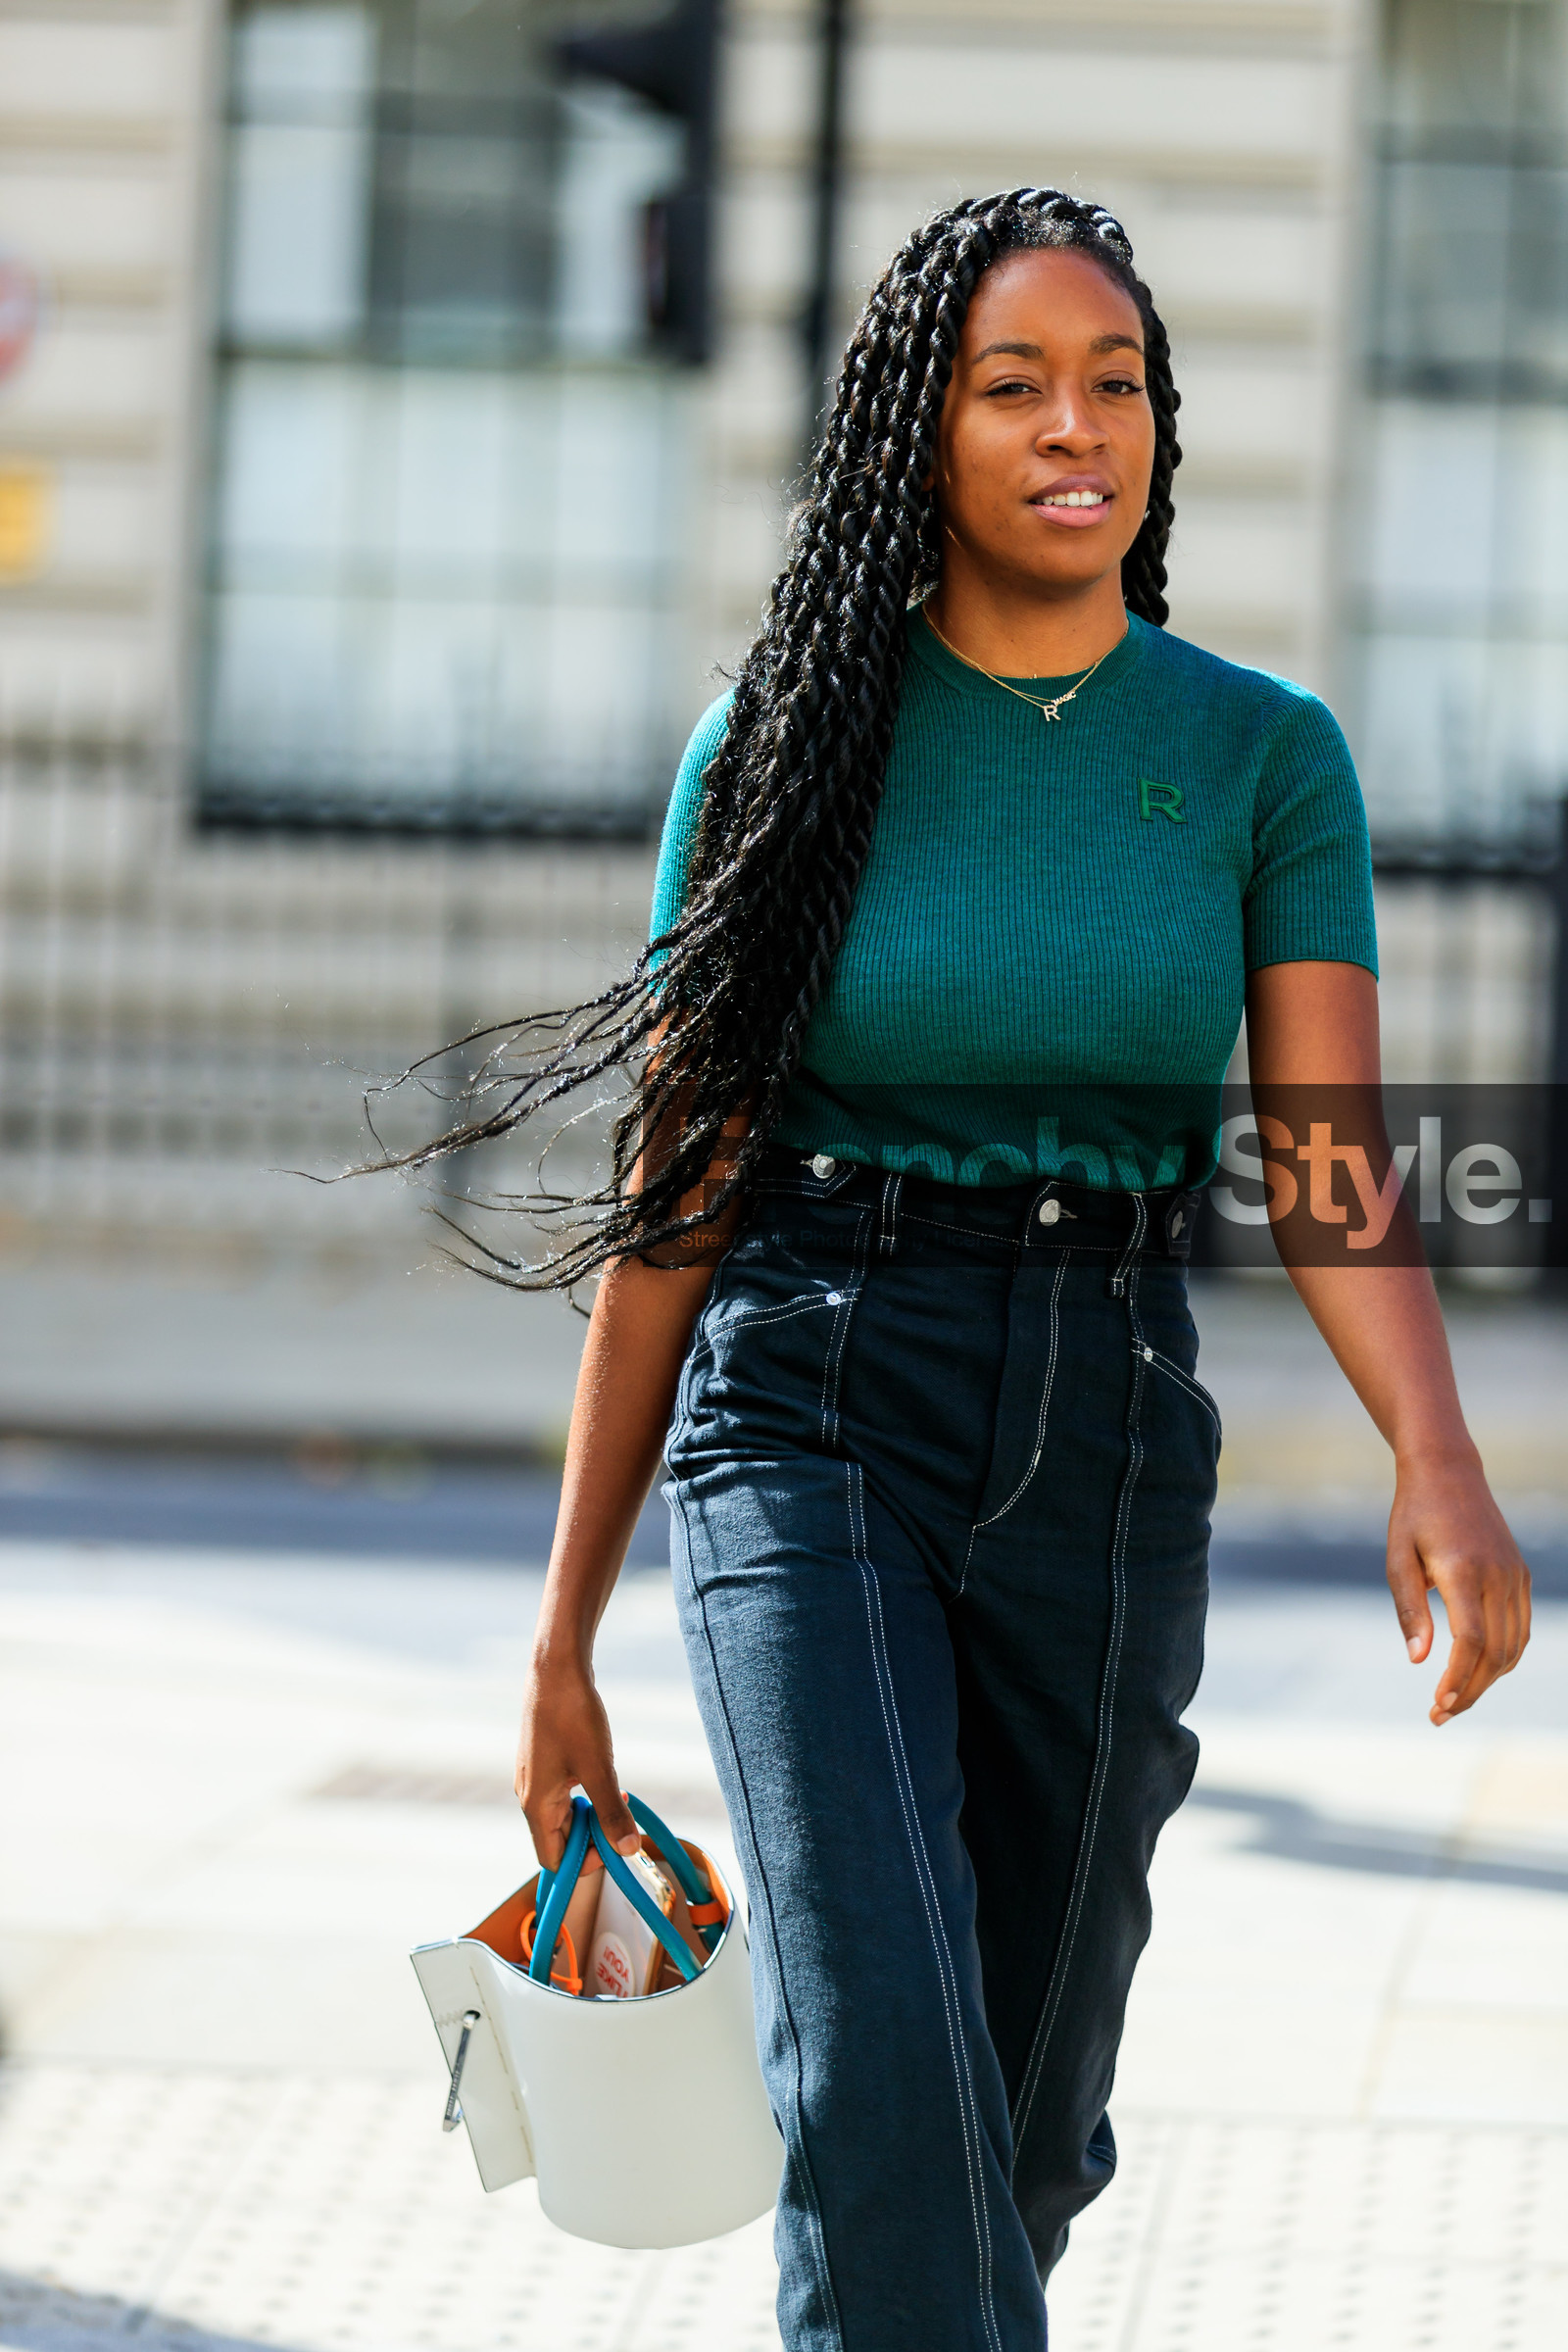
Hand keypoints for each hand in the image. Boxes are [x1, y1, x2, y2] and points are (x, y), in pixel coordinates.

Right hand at [515, 1649, 641, 1868]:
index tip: (614, 1842)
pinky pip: (562, 1794)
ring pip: (563, 1815)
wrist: (556, 1669)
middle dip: (592, 1836)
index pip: (552, 1860)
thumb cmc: (572, 1716)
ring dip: (591, 1814)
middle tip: (621, 1818)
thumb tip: (627, 1851)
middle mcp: (529, 1795)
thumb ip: (611, 1813)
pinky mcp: (543, 1761)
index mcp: (536, 1805)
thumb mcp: (599, 1769)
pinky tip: (604, 1776)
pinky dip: (585, 1794)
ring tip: (616, 1793)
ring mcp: (534, 1777)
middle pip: (559, 1839)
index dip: (583, 1862)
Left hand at [1386, 1451, 1530, 1723]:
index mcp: (1463, 1571)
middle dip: (1469, 1691)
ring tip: (1454, 1700)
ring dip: (1487, 1680)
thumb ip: (1410, 1610)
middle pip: (1495, 1653)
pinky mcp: (1519, 1576)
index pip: (1470, 1641)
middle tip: (1438, 1716)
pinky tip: (1477, 1671)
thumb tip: (1419, 1661)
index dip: (1458, 1679)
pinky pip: (1520, 1629)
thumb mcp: (1397, 1559)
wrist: (1448, 1473)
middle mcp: (1497, 1576)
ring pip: (1513, 1647)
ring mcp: (1514, 1576)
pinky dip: (1503, 1657)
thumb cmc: (1413, 1516)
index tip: (1437, 1705)